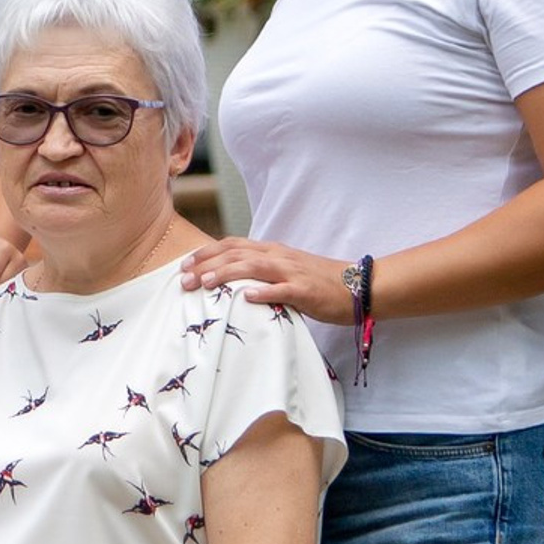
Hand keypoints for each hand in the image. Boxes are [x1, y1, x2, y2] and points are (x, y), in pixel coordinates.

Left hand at [177, 238, 352, 325]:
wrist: (359, 286)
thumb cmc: (319, 283)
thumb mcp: (286, 272)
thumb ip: (261, 273)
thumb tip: (231, 282)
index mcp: (273, 251)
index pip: (233, 245)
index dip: (207, 253)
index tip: (184, 265)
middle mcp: (279, 257)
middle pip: (237, 254)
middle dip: (207, 265)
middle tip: (183, 279)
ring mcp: (292, 272)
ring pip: (254, 267)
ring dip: (227, 274)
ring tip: (206, 283)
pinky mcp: (305, 290)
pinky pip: (282, 290)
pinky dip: (263, 292)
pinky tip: (245, 297)